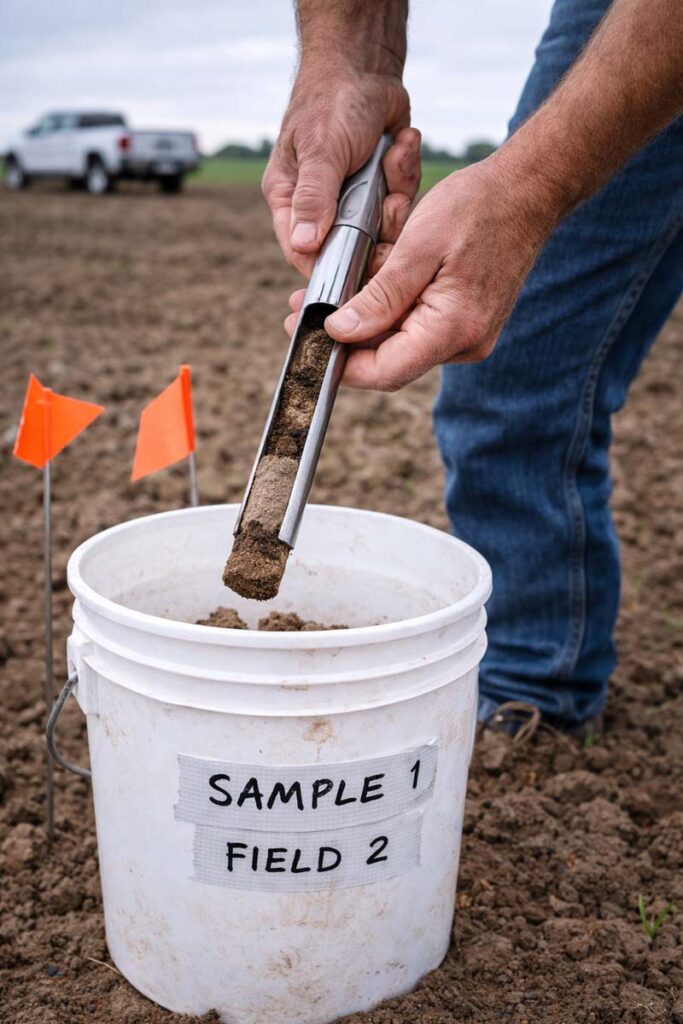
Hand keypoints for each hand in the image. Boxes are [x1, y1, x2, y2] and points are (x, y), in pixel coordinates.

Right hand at [262, 67, 419, 275]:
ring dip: (396, 193)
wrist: (365, 65)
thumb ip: (313, 199)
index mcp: (291, 200)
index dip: (330, 266)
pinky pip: (400, 203)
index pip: (303, 254)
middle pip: (350, 248)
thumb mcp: (322, 151)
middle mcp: (319, 206)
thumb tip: (303, 245)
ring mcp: (352, 199)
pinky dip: (406, 173)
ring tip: (395, 154)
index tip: (359, 269)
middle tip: (392, 201)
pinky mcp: (380, 189)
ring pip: (382, 228)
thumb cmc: (332, 101)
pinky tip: (403, 144)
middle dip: (378, 226)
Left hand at [285, 154, 558, 389]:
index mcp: (453, 328)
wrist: (529, 190)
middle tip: (302, 309)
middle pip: (389, 359)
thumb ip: (380, 297)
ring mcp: (466, 336)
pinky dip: (387, 306)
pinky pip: (415, 326)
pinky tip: (368, 279)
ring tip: (327, 289)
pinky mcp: (464, 323)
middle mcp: (463, 343)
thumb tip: (340, 332)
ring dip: (363, 318)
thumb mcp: (418, 246)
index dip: (341, 364)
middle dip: (344, 336)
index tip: (306, 340)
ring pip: (398, 342)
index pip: (386, 371)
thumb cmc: (478, 207)